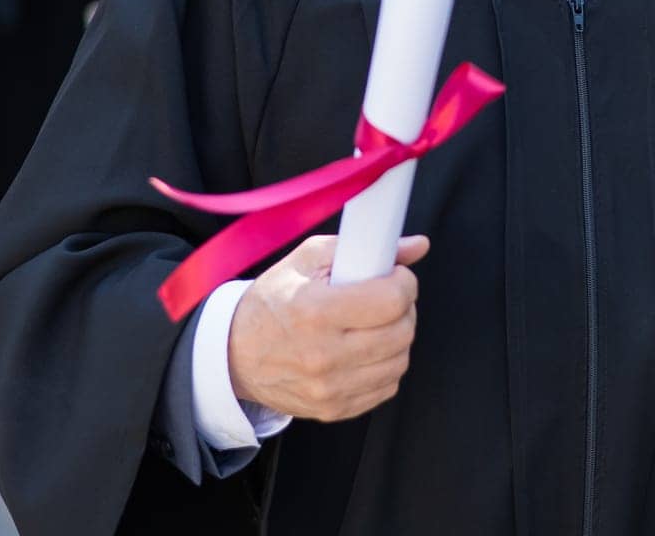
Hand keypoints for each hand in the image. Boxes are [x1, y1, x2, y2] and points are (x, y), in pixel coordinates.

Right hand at [227, 234, 427, 421]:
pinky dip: (385, 365)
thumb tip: (420, 245)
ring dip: (398, 337)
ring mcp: (329, 388)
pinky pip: (386, 386)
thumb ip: (364, 246)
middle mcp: (323, 355)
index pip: (390, 300)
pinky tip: (367, 349)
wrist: (234, 354)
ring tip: (377, 323)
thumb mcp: (308, 259)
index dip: (403, 283)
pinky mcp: (334, 409)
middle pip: (402, 332)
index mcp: (315, 311)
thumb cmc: (273, 300)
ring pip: (400, 361)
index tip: (396, 276)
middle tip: (388, 297)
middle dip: (404, 308)